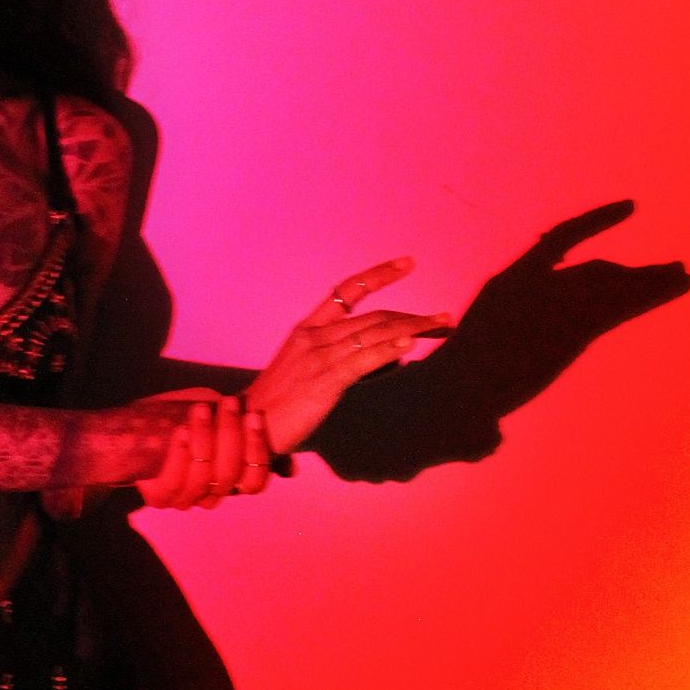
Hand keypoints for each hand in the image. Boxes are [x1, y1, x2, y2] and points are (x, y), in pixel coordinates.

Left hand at [136, 391, 272, 509]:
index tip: (254, 416)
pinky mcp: (160, 497)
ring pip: (204, 478)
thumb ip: (251, 439)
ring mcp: (186, 498)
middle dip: (231, 435)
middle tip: (228, 403)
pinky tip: (181, 431)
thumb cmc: (184, 416)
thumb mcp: (221, 417)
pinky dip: (180, 455)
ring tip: (201, 410)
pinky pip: (175, 483)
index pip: (255, 483)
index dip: (257, 451)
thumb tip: (290, 471)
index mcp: (231, 481)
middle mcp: (211, 494)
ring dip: (204, 439)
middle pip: (230, 475)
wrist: (136, 424)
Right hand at [245, 258, 451, 452]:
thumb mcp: (303, 370)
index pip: (346, 291)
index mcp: (307, 330)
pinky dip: (388, 349)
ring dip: (413, 327)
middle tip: (443, 317)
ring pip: (373, 333)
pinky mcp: (325, 380)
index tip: (407, 263)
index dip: (378, 275)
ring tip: (441, 325)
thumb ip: (334, 359)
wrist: (246, 426)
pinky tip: (410, 343)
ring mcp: (319, 357)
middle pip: (371, 316)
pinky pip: (362, 360)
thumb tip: (371, 360)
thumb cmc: (276, 403)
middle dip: (412, 315)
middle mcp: (314, 336)